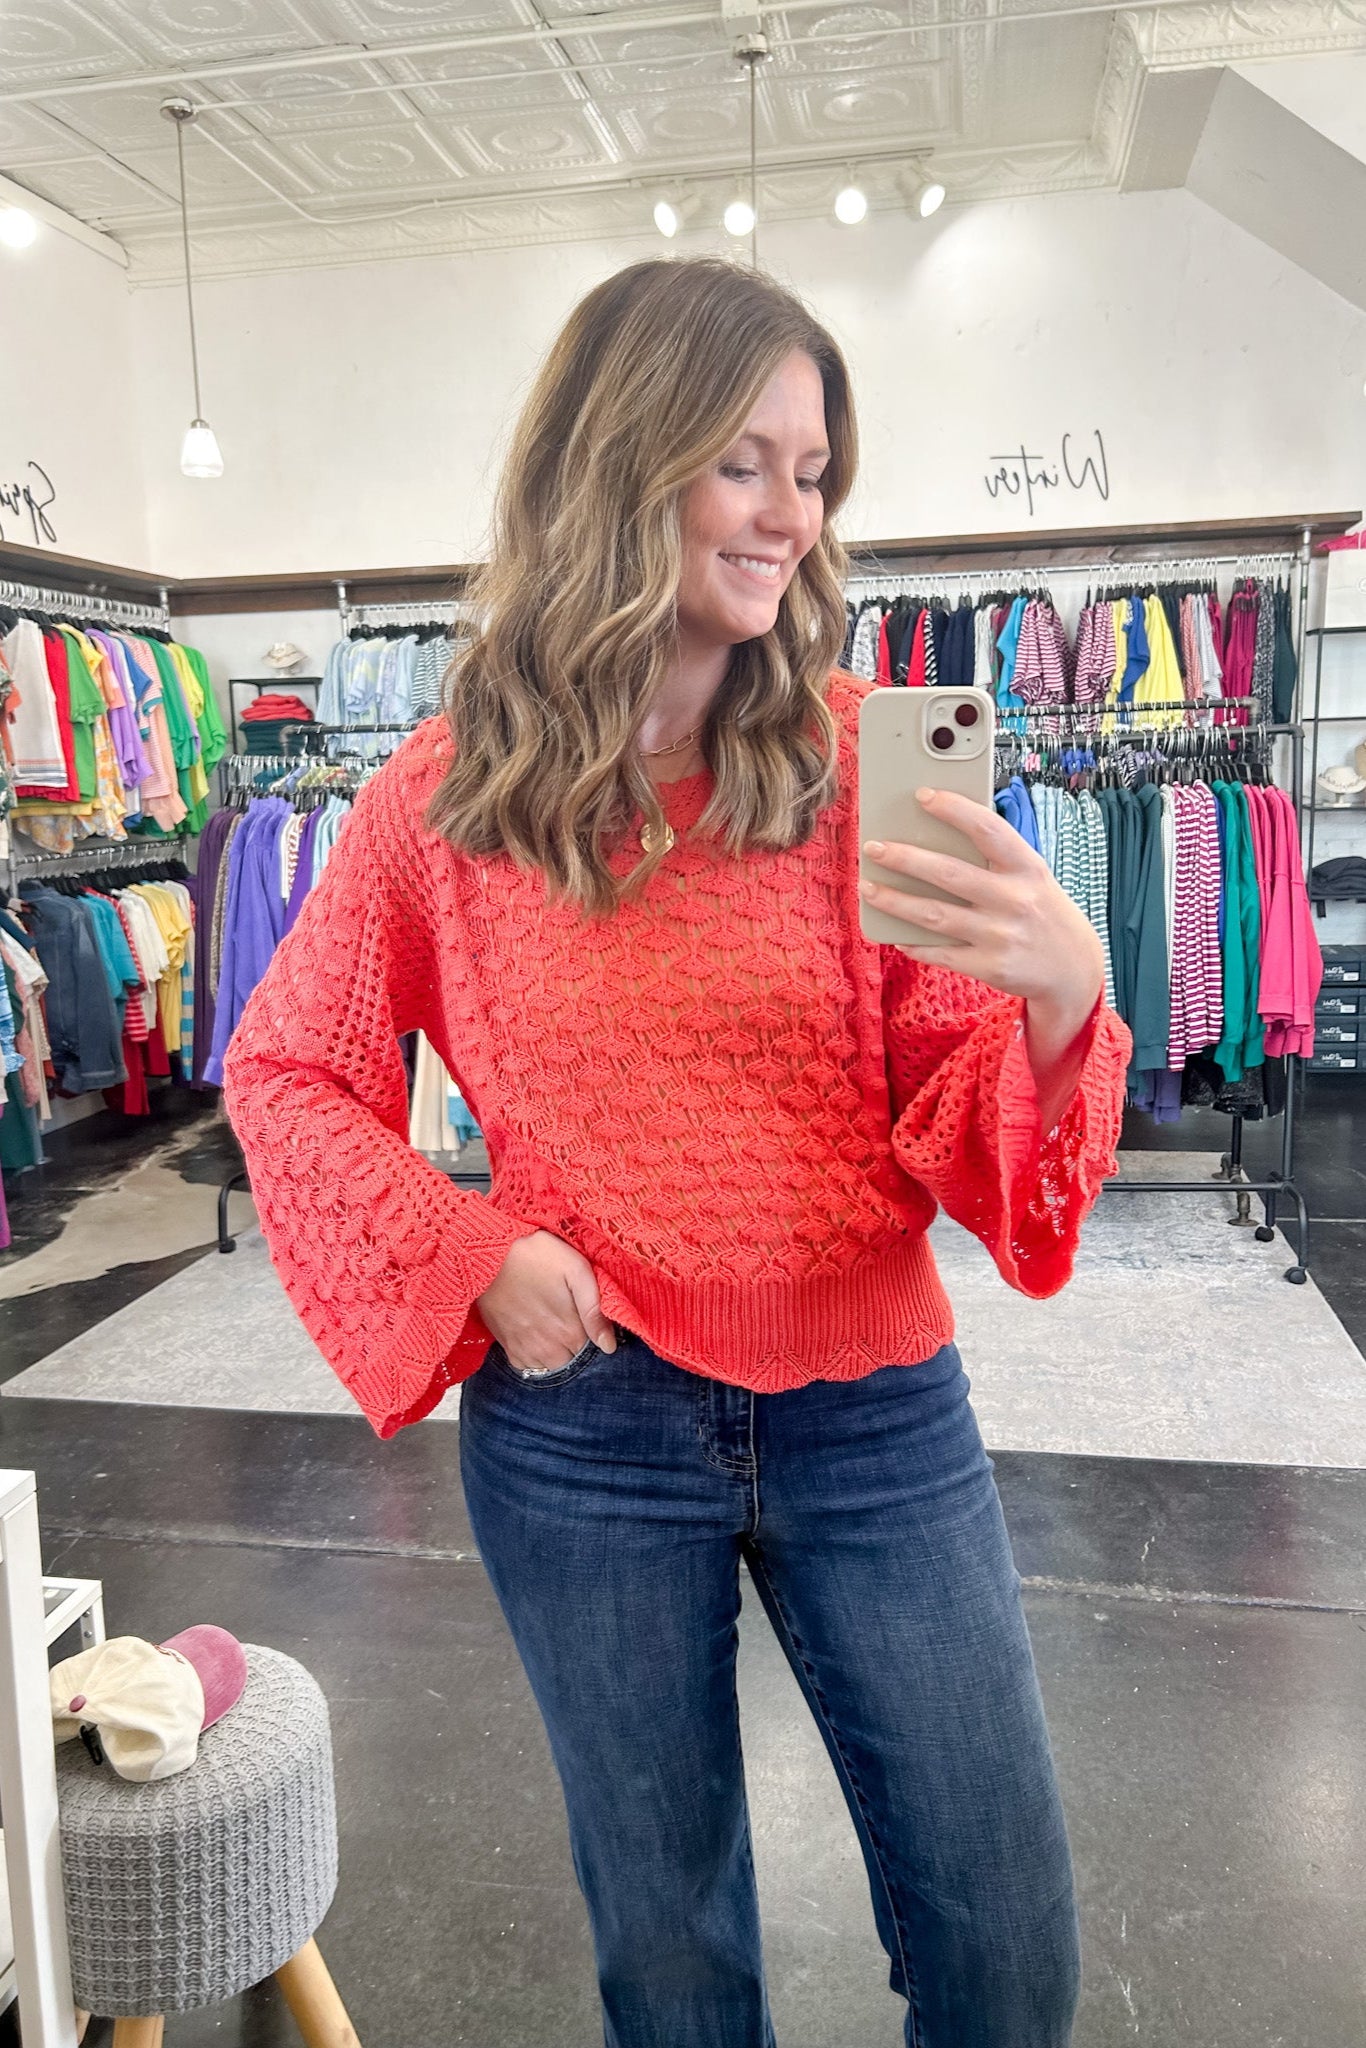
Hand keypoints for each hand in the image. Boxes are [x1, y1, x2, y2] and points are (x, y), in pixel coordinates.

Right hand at [476, 1229, 618, 1371]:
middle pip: (571, 1362)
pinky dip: (534, 1357)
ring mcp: (524, 1348)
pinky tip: (536, 1335)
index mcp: (569, 1331)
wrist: (488, 1254)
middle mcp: (548, 1347)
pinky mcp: (506, 1345)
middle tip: (569, 1319)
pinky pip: (526, 1366)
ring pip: (550, 1367)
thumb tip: (609, 1346)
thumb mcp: (576, 1270)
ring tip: (553, 1326)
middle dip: (575, 1346)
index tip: (587, 1318)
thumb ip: (595, 1309)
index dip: (593, 1335)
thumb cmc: (537, 1255)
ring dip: (556, 1353)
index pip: (592, 1351)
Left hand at [861, 786, 1104, 1042]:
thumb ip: (994, 858)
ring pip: (935, 916)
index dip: (954, 809)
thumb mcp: (1032, 876)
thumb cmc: (1041, 910)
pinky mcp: (989, 967)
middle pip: (949, 873)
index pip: (988, 829)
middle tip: (873, 847)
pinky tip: (894, 934)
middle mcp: (1014, 899)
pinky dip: (914, 942)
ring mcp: (1000, 936)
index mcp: (1027, 867)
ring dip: (895, 901)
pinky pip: (940, 952)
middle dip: (905, 858)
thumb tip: (934, 835)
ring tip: (868, 887)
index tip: (921, 795)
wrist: (1074, 969)